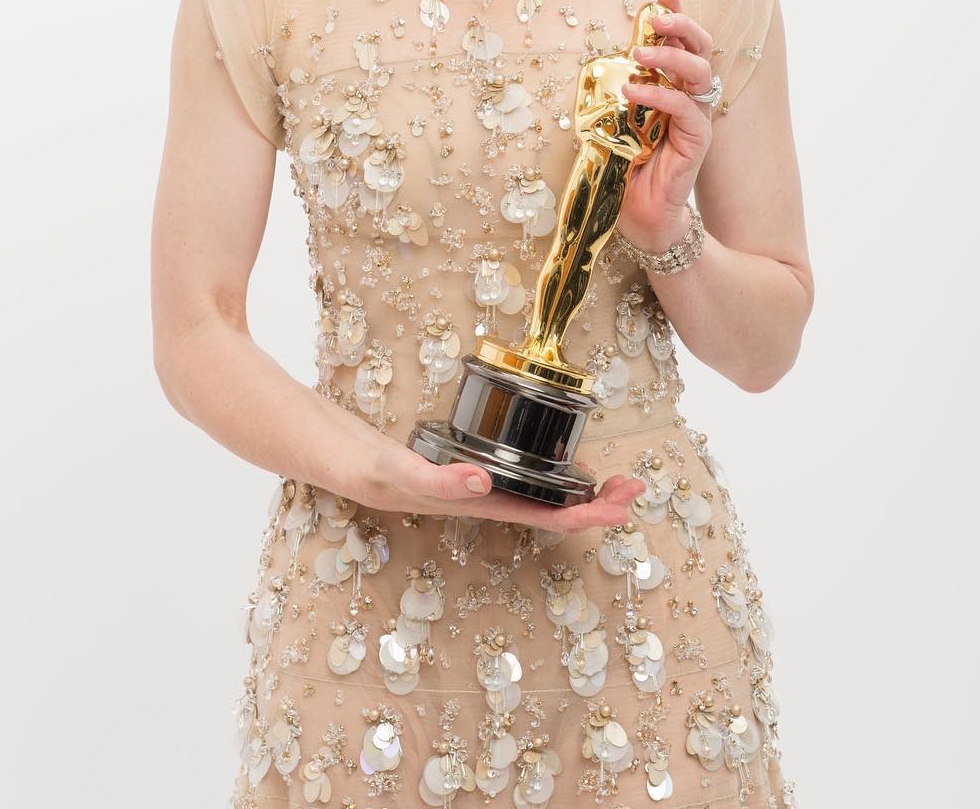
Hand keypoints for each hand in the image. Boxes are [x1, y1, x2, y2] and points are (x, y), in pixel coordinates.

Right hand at [357, 429, 644, 531]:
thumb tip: (484, 482)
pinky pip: (526, 476)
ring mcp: (483, 485)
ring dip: (582, 489)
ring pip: (544, 494)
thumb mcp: (402, 473)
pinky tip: (563, 461)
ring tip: (615, 480)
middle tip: (634, 486)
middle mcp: (488, 499)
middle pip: (556, 509)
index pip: (547, 517)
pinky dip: (554, 470)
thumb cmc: (371, 471)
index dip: (589, 514)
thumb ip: (439, 481)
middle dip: (599, 502)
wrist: (344, 461)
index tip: (623, 506)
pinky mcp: (476, 468)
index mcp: (481, 505)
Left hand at [617, 0, 715, 249]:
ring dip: (671, 56)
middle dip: (681, 24)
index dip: (675, 10)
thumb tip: (603, 67)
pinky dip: (660, 95)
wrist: (641, 218)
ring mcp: (696, 119)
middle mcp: (689, 98)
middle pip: (701, 48)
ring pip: (701, 72)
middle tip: (655, 17)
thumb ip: (616, 94)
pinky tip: (633, 92)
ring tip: (640, 52)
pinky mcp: (697, 141)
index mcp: (672, 87)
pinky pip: (686, 109)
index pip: (680, 42)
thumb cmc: (626, 171)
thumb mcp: (613, 123)